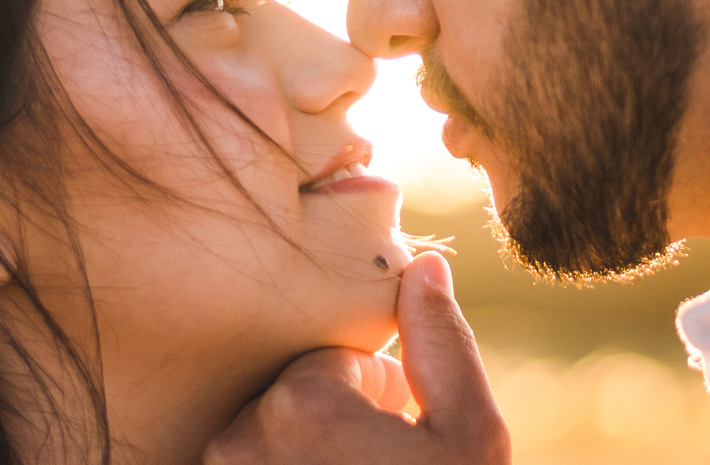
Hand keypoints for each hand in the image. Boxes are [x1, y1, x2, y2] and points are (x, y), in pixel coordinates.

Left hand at [204, 252, 511, 463]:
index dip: (377, 396)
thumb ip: (442, 340)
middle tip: (381, 462)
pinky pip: (250, 461)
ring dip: (306, 456)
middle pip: (291, 400)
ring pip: (265, 442)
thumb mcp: (471, 434)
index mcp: (300, 405)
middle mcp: (238, 442)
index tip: (400, 435)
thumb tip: (425, 264)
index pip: (330, 363)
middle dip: (336, 425)